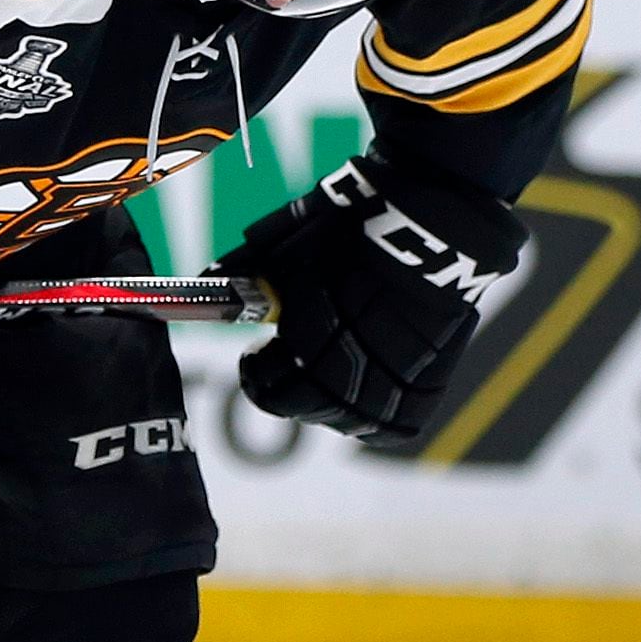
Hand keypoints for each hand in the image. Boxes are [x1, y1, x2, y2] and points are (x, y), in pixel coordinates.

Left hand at [219, 153, 523, 445]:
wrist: (434, 215)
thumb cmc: (357, 220)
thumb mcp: (293, 237)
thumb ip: (250, 266)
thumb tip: (206, 278)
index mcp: (310, 327)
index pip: (268, 383)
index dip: (255, 375)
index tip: (254, 360)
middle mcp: (351, 358)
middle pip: (308, 407)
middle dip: (287, 393)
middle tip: (286, 372)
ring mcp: (394, 374)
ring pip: (351, 422)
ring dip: (329, 410)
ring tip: (327, 384)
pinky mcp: (432, 377)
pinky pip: (398, 426)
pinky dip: (378, 424)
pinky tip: (367, 404)